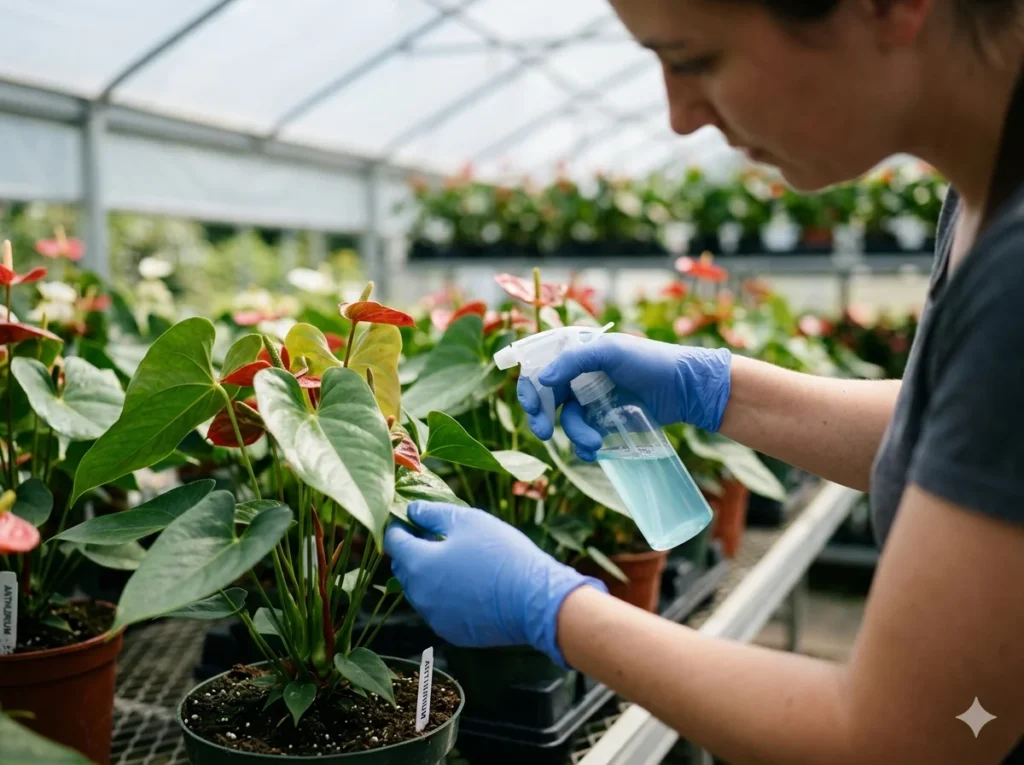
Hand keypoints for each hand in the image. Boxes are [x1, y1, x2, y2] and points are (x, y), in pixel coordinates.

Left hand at [383, 501, 606, 666]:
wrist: (535, 599)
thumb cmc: (502, 553)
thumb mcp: (468, 521)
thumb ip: (433, 514)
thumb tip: (412, 510)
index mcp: (419, 564)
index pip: (393, 542)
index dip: (399, 526)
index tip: (409, 518)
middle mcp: (420, 595)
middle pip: (404, 569)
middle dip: (412, 551)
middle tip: (433, 535)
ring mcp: (435, 617)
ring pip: (420, 591)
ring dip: (428, 575)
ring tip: (454, 560)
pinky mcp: (453, 632)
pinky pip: (439, 609)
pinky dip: (445, 596)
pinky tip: (468, 585)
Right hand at [517, 334, 731, 459]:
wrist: (685, 387)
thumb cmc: (650, 361)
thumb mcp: (611, 352)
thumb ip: (574, 361)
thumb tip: (542, 379)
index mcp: (577, 355)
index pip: (540, 368)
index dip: (529, 387)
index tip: (531, 406)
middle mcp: (579, 376)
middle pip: (545, 399)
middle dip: (541, 417)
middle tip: (544, 433)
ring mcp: (592, 400)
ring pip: (566, 421)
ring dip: (574, 434)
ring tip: (593, 443)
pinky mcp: (605, 420)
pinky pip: (584, 435)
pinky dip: (584, 446)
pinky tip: (594, 451)